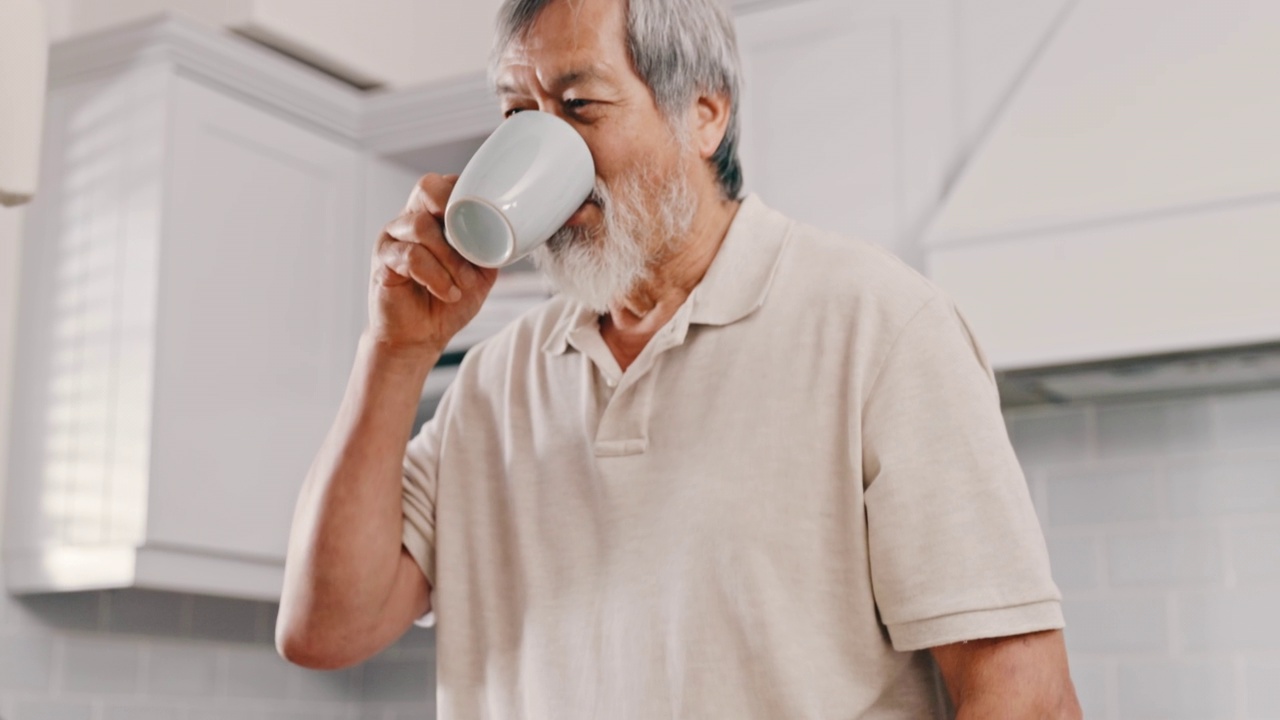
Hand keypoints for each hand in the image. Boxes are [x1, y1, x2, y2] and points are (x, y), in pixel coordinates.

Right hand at [368, 174, 498, 354]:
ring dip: (450, 258)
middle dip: (454, 212)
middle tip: (471, 245)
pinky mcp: (383, 261)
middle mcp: (409, 220)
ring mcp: (392, 238)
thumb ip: (491, 248)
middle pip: (426, 187)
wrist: (421, 337)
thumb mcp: (480, 272)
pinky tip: (448, 292)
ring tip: (463, 283)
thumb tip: (515, 230)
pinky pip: (411, 257)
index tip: (486, 216)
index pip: (445, 183)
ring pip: (421, 226)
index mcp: (432, 217)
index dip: (465, 191)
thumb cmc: (449, 302)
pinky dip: (436, 276)